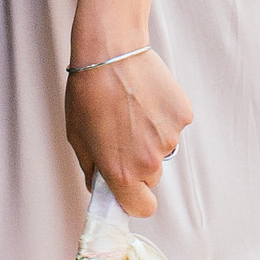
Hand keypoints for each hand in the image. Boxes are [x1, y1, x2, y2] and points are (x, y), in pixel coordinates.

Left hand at [65, 46, 192, 220]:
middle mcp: (149, 161)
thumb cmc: (88, 92)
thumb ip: (91, 169)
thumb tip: (100, 185)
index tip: (128, 188)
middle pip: (151, 177)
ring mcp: (169, 137)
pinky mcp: (182, 115)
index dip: (134, 199)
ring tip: (132, 109)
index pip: (142, 208)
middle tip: (122, 135)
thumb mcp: (77, 137)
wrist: (111, 52)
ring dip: (150, 136)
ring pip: (162, 149)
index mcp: (122, 173)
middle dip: (139, 163)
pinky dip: (163, 116)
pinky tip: (146, 97)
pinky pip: (173, 125)